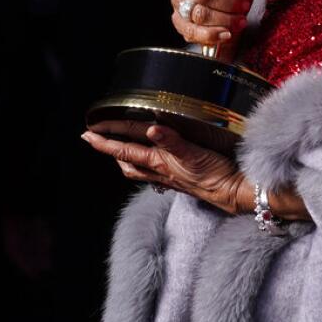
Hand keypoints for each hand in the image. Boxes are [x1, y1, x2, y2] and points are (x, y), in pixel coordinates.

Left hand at [81, 120, 245, 214]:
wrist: (233, 193)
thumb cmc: (214, 175)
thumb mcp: (193, 153)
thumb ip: (172, 141)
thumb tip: (153, 128)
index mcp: (159, 162)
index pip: (125, 149)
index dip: (106, 141)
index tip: (87, 134)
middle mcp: (160, 170)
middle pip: (126, 160)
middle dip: (109, 149)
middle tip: (95, 138)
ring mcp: (169, 176)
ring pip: (138, 168)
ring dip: (125, 158)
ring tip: (117, 150)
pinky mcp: (181, 178)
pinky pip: (155, 173)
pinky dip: (146, 166)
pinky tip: (152, 162)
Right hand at [171, 0, 263, 58]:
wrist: (221, 8)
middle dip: (228, 2)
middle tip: (244, 6)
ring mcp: (178, 3)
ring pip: (199, 14)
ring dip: (224, 19)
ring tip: (240, 21)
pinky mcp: (179, 22)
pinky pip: (192, 32)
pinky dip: (212, 34)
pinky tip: (226, 33)